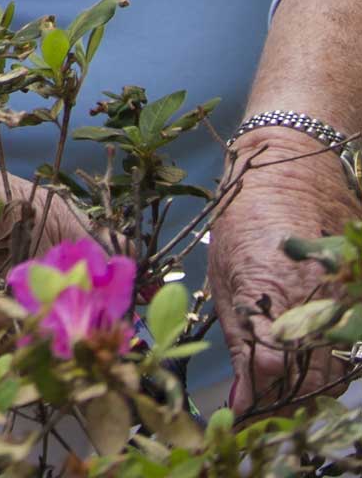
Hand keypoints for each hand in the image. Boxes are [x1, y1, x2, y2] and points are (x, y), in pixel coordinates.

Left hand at [208, 129, 357, 415]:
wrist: (292, 161)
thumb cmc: (245, 213)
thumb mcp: (225, 274)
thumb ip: (239, 342)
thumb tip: (241, 400)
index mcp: (272, 299)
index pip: (271, 381)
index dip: (256, 403)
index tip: (242, 412)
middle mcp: (315, 304)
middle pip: (309, 385)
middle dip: (283, 400)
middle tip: (262, 399)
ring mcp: (343, 298)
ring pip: (335, 371)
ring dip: (310, 384)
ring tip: (283, 375)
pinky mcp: (358, 289)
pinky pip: (350, 342)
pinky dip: (332, 356)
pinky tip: (309, 348)